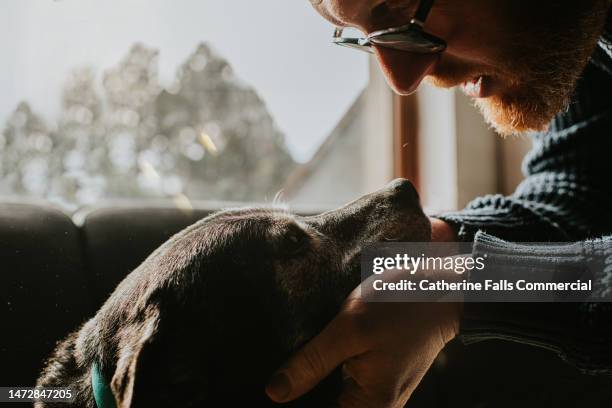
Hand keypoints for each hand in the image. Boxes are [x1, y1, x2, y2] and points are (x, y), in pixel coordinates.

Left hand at [265, 264, 462, 406]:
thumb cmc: (400, 307)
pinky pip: (344, 383)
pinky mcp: (378, 378)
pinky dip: (329, 370)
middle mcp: (377, 407)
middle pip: (325, 404)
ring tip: (305, 359)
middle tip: (292, 366)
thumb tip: (276, 393)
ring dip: (315, 380)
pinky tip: (319, 354)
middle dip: (305, 390)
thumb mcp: (350, 329)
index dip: (297, 402)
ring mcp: (379, 393)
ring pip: (332, 395)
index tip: (279, 386)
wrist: (441, 289)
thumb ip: (312, 363)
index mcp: (371, 406)